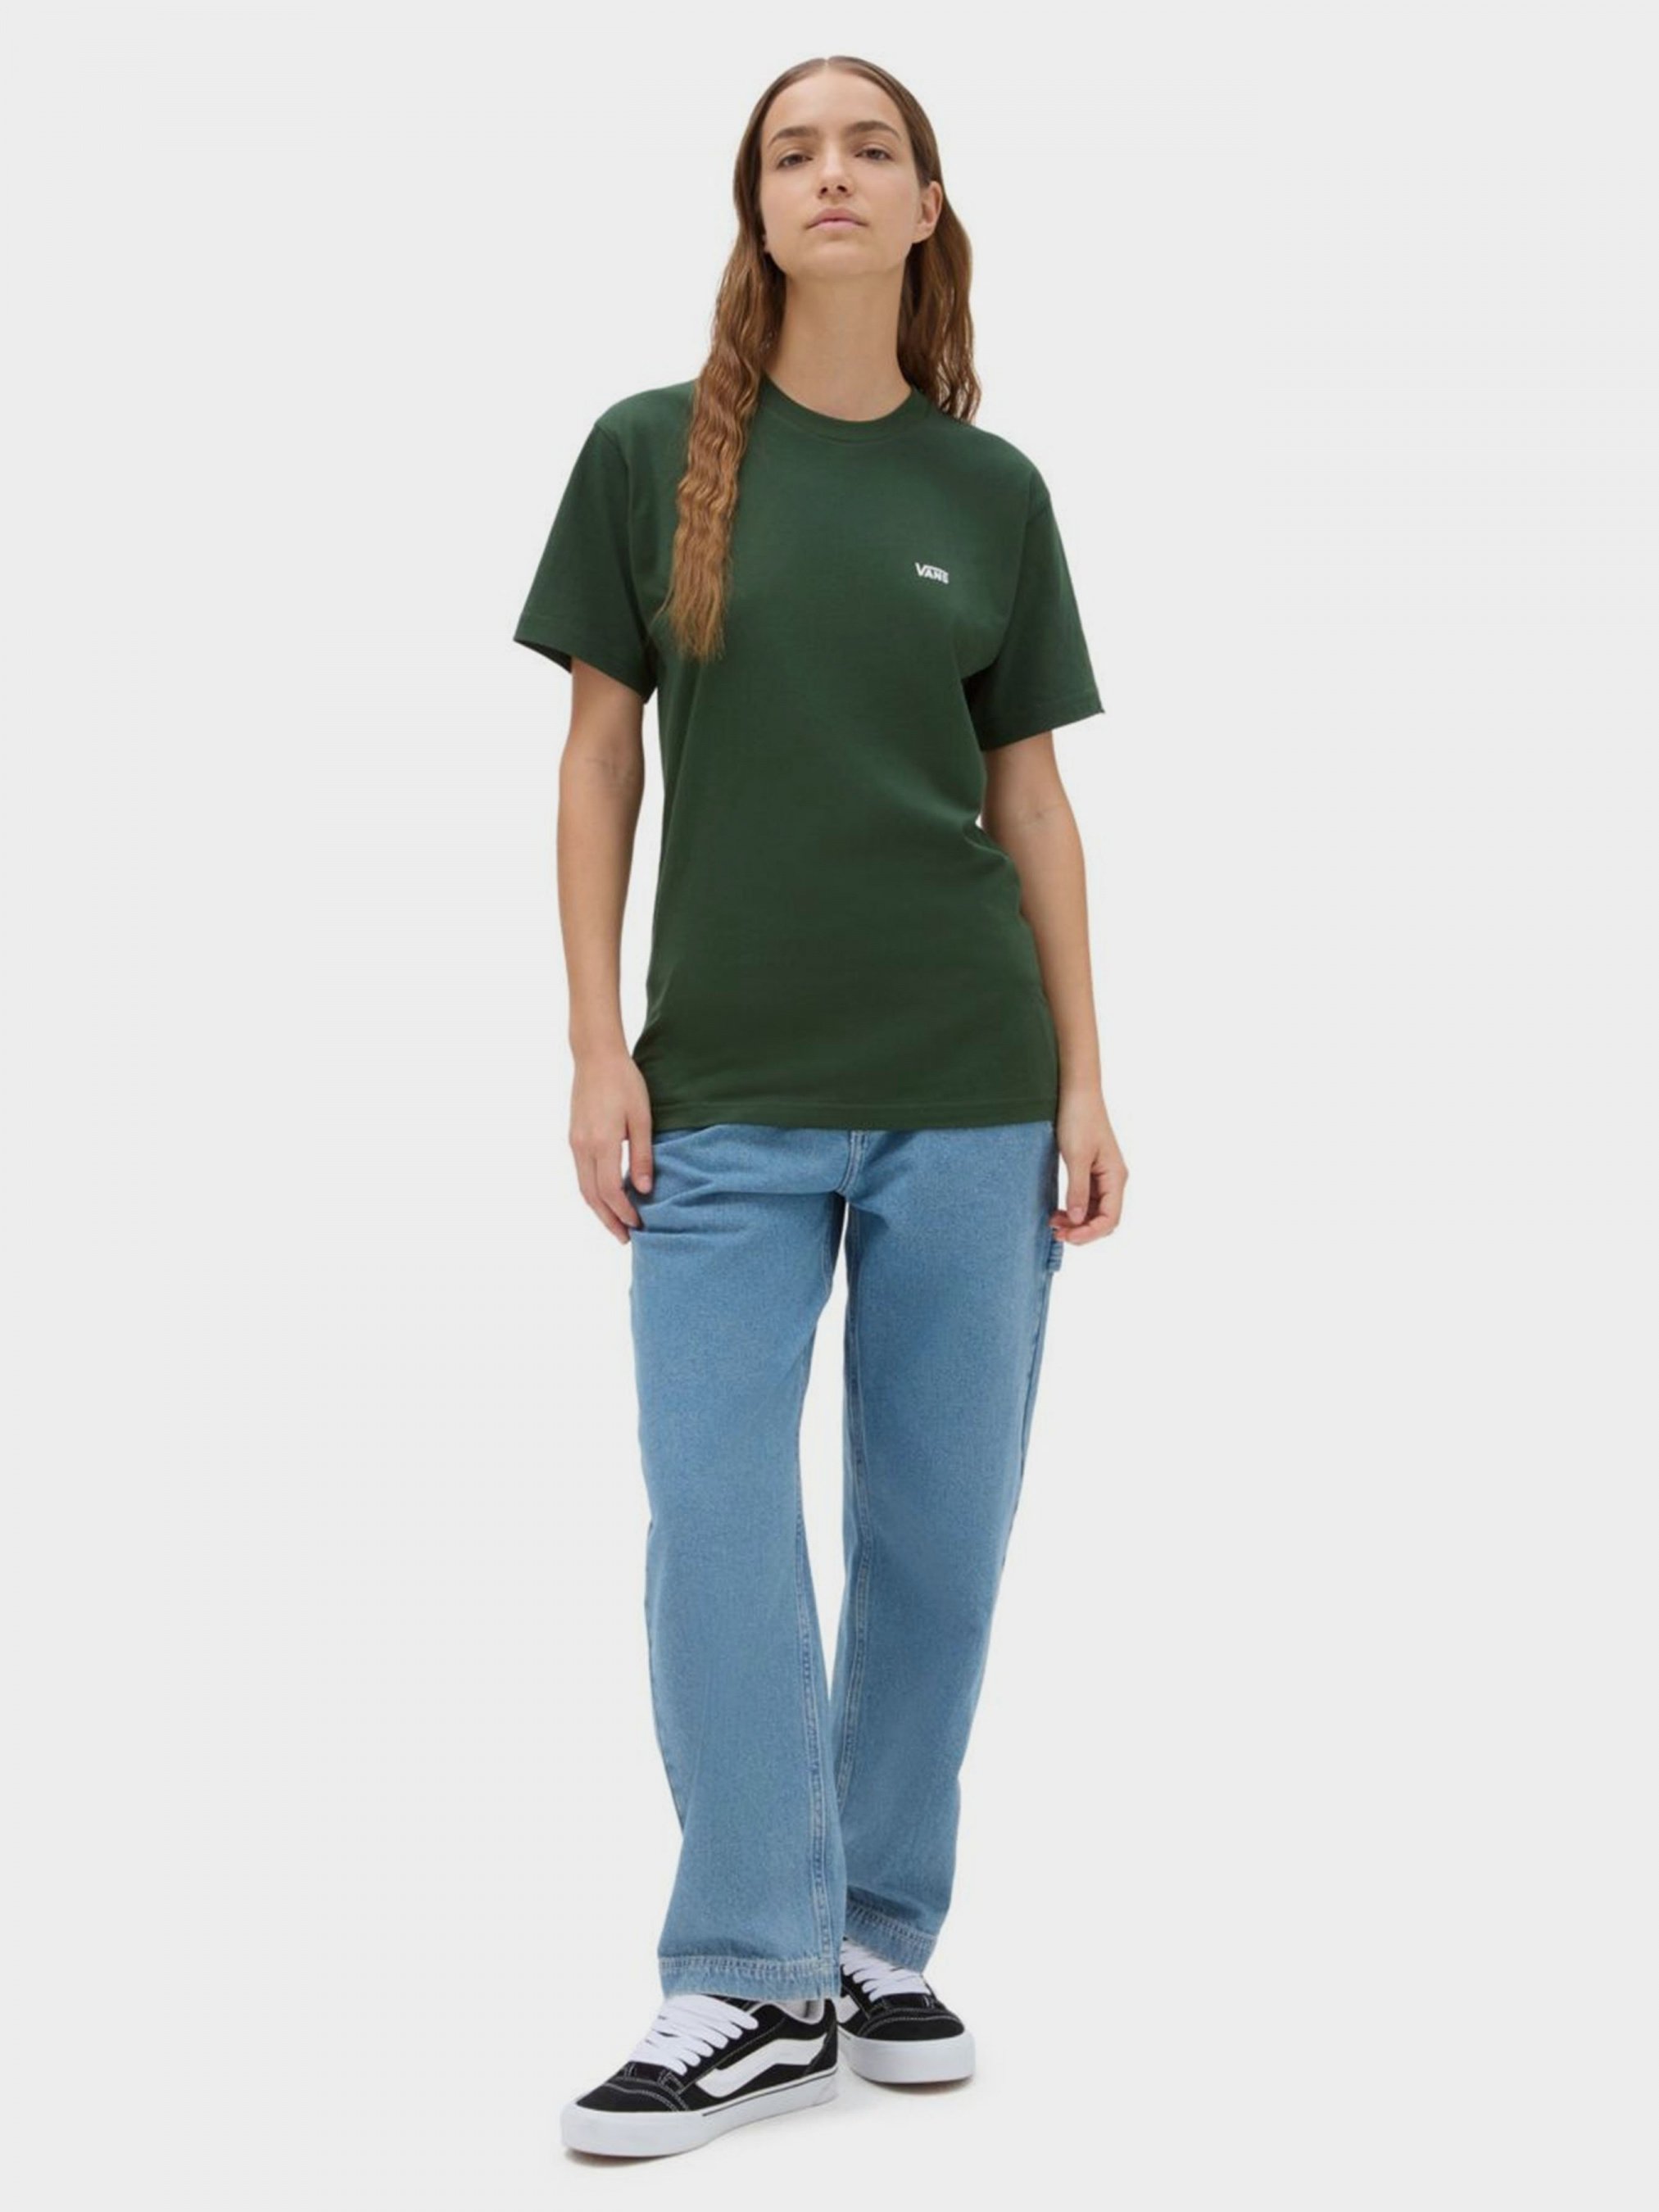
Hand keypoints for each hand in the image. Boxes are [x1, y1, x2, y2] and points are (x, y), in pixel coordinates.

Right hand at [570, 1050, 654, 1245]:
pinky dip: (592, 1192)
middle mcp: (582, 1147)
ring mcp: (574, 1143)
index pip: (610, 1191)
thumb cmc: (624, 1083)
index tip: (639, 1225)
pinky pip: (581, 1174)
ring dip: (598, 1209)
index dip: (623, 1212)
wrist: (595, 1056)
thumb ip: (642, 1154)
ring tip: (615, 1224)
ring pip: (583, 1187)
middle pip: (591, 1196)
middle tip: (625, 1239)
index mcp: (601, 1143)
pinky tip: (606, 1197)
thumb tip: (644, 1188)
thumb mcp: (641, 1117)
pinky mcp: (573, 1137)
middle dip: (608, 1220)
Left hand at [1052, 1089, 1126, 1246]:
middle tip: (1055, 1233)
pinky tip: (1058, 1212)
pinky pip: (1087, 1200)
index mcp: (1116, 1177)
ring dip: (1077, 1222)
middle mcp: (1114, 1179)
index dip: (1090, 1233)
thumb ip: (1078, 1190)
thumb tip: (1078, 1220)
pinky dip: (1074, 1209)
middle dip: (1082, 1231)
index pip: (1110, 1219)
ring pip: (1095, 1212)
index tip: (1066, 1237)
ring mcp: (1104, 1176)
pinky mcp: (1092, 1171)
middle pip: (1104, 1219)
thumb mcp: (1075, 1157)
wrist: (1077, 1092)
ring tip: (1053, 1224)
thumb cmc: (1078, 1119)